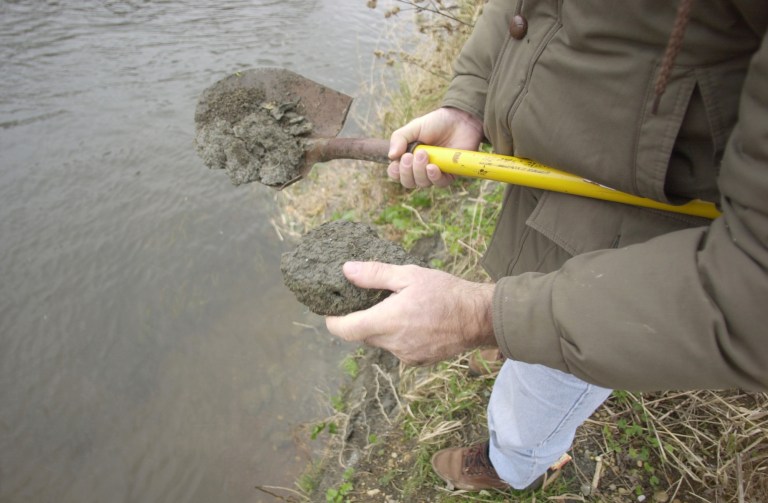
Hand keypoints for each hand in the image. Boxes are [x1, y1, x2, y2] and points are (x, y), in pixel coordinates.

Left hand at [325, 261, 496, 365]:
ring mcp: (405, 355)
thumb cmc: (446, 292)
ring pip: (380, 342)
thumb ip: (375, 274)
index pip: (345, 329)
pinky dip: (397, 336)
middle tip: (368, 300)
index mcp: (388, 321)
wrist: (480, 317)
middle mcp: (393, 343)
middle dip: (360, 319)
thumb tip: (346, 270)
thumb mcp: (409, 274)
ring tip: (397, 307)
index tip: (330, 310)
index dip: (333, 321)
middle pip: (362, 335)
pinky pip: (396, 348)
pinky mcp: (417, 361)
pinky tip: (413, 321)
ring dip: (381, 327)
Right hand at [388, 107, 483, 187]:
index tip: (400, 159)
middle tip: (411, 155)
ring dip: (419, 171)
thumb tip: (391, 156)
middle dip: (407, 171)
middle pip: (408, 182)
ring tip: (424, 154)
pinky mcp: (450, 174)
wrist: (461, 120)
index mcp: (409, 158)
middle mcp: (421, 168)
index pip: (397, 173)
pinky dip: (433, 177)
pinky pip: (439, 183)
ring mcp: (435, 172)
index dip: (395, 171)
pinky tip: (432, 167)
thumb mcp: (414, 127)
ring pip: (422, 183)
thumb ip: (399, 138)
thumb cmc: (437, 123)